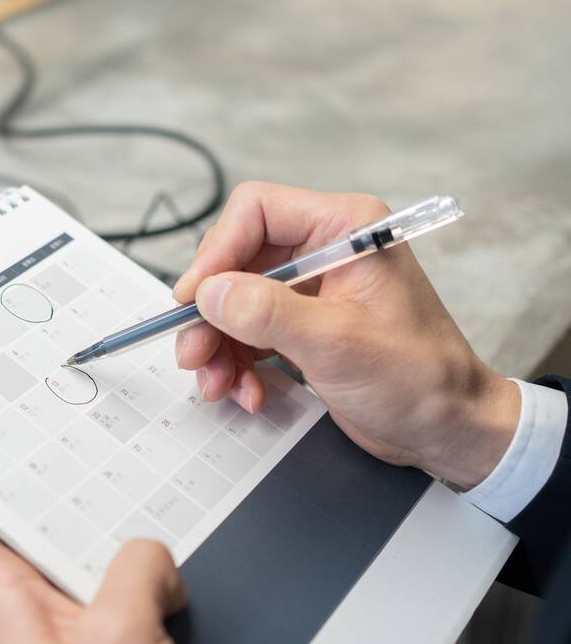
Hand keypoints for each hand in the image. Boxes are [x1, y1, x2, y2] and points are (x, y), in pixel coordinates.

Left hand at [0, 440, 190, 643]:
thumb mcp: (122, 635)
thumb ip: (134, 568)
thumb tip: (150, 550)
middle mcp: (14, 608)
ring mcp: (50, 630)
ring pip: (48, 549)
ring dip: (58, 511)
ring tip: (78, 465)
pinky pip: (92, 583)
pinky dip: (108, 556)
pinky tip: (140, 546)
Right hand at [173, 182, 518, 488]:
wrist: (448, 431)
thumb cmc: (420, 379)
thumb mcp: (336, 343)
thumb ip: (267, 313)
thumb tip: (209, 293)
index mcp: (344, 228)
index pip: (254, 211)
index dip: (217, 252)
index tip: (195, 299)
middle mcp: (324, 249)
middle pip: (235, 259)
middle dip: (210, 311)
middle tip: (194, 352)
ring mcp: (310, 288)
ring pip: (232, 299)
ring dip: (217, 344)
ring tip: (218, 383)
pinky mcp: (301, 323)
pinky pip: (245, 330)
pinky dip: (235, 361)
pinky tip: (244, 390)